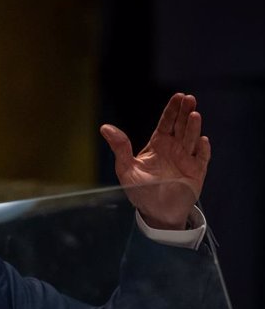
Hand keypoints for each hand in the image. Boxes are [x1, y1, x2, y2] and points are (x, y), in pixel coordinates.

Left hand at [100, 93, 210, 229]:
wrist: (155, 212)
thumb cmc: (140, 190)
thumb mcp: (126, 168)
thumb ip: (119, 147)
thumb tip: (105, 127)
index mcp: (158, 145)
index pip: (166, 123)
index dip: (172, 110)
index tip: (178, 96)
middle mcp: (174, 149)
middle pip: (181, 126)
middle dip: (185, 112)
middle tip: (189, 98)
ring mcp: (186, 159)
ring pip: (191, 139)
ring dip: (193, 127)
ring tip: (194, 115)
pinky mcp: (196, 173)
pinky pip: (201, 159)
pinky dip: (202, 150)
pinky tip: (202, 141)